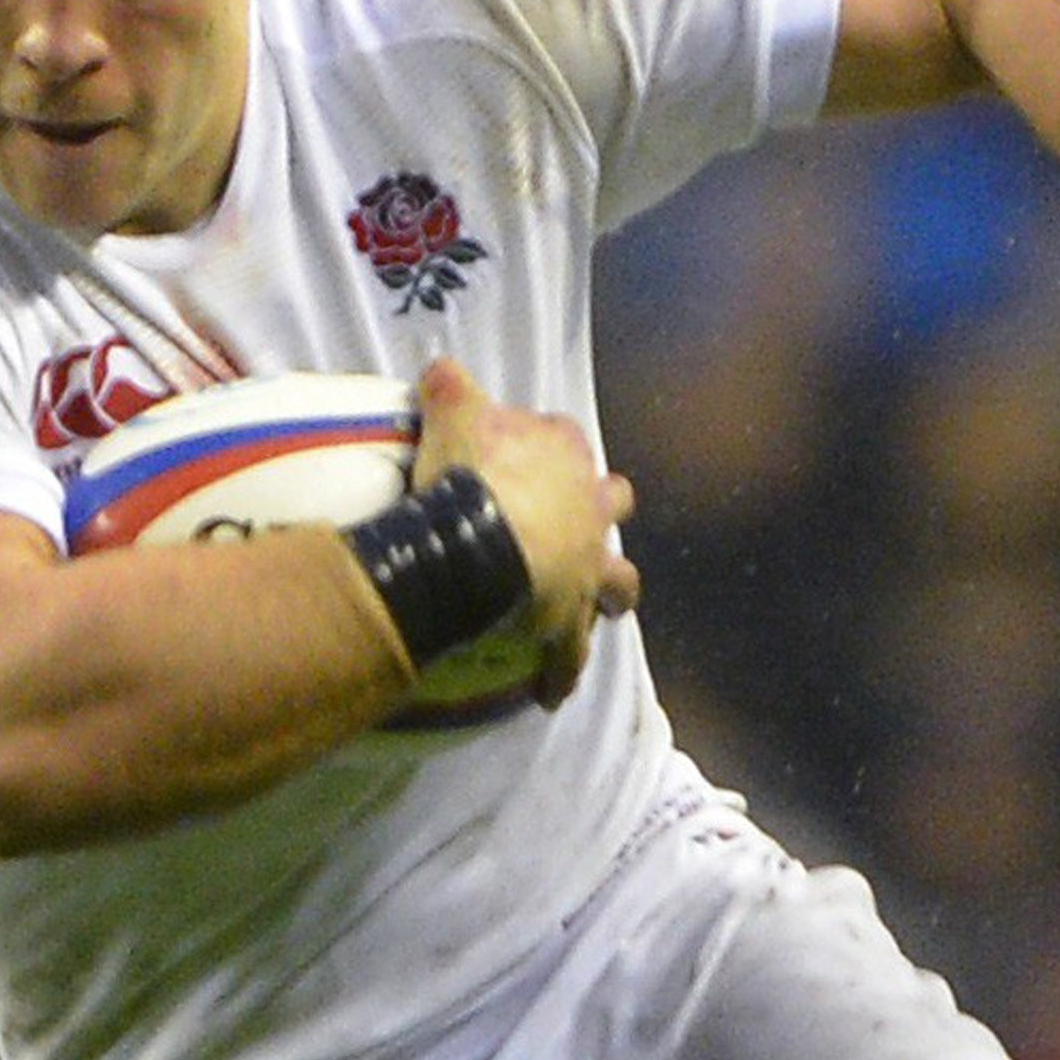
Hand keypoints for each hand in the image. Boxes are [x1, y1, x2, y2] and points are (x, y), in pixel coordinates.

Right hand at [411, 358, 639, 704]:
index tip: (518, 457)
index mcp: (564, 454)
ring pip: (620, 581)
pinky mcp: (570, 619)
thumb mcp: (452, 409)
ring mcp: (587, 566)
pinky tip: (551, 691)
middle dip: (600, 511)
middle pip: (614, 502)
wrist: (480, 540)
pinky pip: (572, 652)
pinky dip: (562, 670)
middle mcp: (590, 508)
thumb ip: (449, 386)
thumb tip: (439, 367)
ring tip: (594, 604)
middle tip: (569, 524)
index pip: (566, 439)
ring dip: (608, 590)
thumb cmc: (469, 470)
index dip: (546, 446)